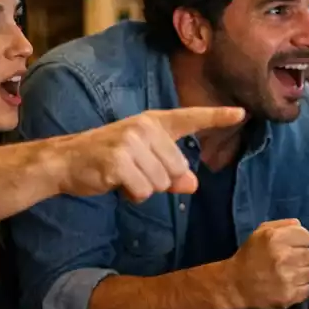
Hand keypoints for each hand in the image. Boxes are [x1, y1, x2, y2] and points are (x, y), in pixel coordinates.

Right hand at [54, 107, 245, 201]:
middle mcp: (144, 127)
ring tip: (122, 177)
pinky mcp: (119, 160)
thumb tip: (192, 184)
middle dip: (159, 180)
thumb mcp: (142, 162)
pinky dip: (131, 195)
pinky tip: (115, 183)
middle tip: (132, 173)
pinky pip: (144, 191)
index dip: (217, 117)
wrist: (66, 161)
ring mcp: (131, 142)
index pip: (190, 118)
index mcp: (153, 123)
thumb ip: (171, 172)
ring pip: (161, 183)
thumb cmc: (107, 161)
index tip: (242, 113)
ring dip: (143, 189)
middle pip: (177, 169)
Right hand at [223, 219, 308, 308]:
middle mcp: (283, 257)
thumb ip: (284, 225)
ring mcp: (287, 278)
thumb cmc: (249, 256)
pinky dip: (298, 289)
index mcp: (275, 238)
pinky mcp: (288, 296)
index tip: (291, 247)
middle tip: (286, 262)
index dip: (299, 241)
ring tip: (286, 275)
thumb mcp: (261, 232)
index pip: (306, 237)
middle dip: (299, 257)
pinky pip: (306, 290)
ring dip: (300, 274)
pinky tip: (286, 286)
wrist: (235, 284)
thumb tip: (307, 232)